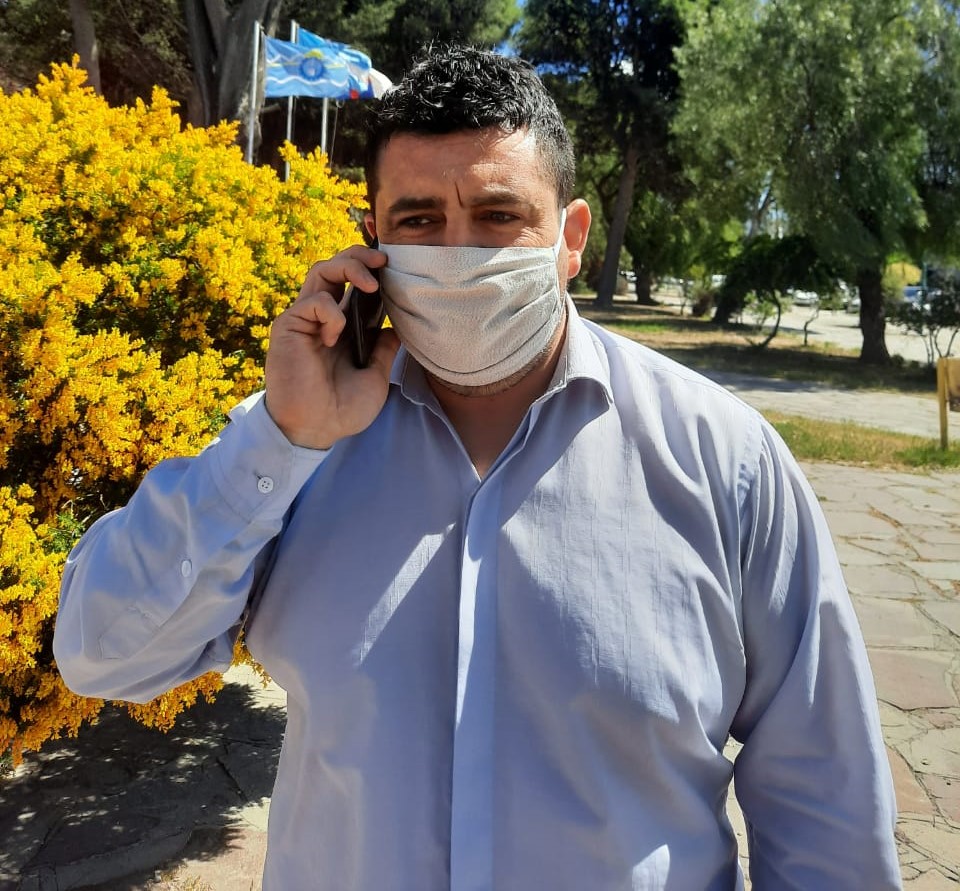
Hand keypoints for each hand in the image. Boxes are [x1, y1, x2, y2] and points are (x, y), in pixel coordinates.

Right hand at [264, 245, 400, 448]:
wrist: (315, 429)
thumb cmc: (342, 409)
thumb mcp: (376, 377)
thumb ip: (384, 350)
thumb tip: (399, 328)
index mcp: (342, 326)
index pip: (354, 284)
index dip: (371, 270)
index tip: (394, 268)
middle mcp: (322, 317)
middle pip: (336, 266)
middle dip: (359, 256)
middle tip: (382, 260)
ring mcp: (304, 319)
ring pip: (321, 270)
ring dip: (348, 267)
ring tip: (370, 283)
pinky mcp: (289, 326)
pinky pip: (314, 302)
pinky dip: (331, 313)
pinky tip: (336, 337)